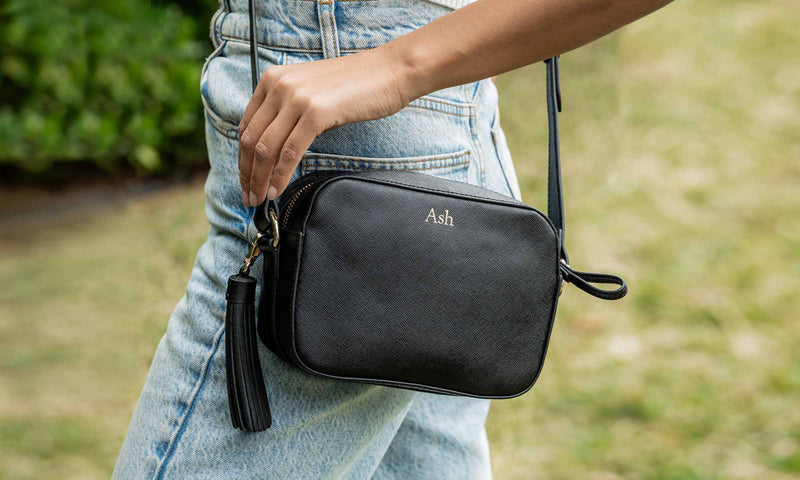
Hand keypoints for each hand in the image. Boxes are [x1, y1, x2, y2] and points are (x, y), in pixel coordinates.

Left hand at [238, 47, 412, 206]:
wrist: (390, 71)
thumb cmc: (357, 85)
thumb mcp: (312, 92)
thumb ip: (290, 112)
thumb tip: (276, 148)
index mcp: (273, 79)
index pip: (246, 126)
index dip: (242, 159)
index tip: (246, 179)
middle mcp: (279, 85)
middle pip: (251, 140)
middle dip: (247, 174)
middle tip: (248, 197)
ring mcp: (296, 98)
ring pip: (266, 149)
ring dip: (259, 179)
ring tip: (260, 198)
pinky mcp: (315, 112)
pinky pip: (289, 152)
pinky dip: (280, 176)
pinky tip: (277, 190)